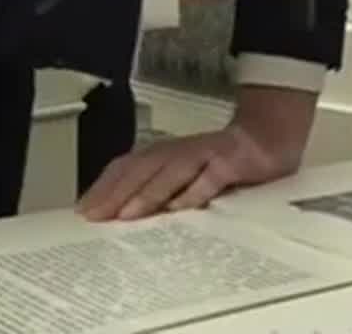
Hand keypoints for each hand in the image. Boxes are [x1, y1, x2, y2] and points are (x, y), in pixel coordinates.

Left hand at [76, 123, 293, 220]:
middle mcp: (180, 151)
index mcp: (164, 154)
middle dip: (116, 193)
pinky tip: (180, 208)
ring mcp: (206, 154)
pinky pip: (211, 177)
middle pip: (142, 169)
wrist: (268, 133)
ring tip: (126, 215)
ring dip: (147, 193)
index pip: (127, 167)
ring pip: (171, 172)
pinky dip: (194, 191)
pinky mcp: (232, 160)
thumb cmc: (222, 160)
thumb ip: (159, 188)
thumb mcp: (185, 173)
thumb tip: (120, 214)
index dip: (103, 187)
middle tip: (94, 217)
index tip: (82, 212)